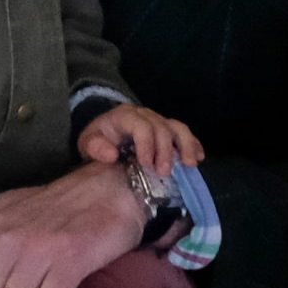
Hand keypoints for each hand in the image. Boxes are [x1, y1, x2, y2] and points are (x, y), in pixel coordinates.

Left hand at [77, 103, 202, 174]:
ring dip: (186, 145)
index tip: (146, 164)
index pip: (140, 126)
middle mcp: (144, 115)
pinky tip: (199, 157)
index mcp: (124, 116)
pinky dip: (193, 144)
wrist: (105, 130)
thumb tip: (112, 155)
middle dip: (165, 151)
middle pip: (161, 128)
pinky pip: (183, 132)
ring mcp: (158, 120)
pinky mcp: (167, 128)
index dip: (146, 144)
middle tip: (164, 173)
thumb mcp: (88, 143)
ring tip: (190, 164)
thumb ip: (95, 147)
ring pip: (177, 127)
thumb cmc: (99, 139)